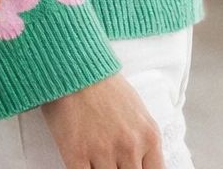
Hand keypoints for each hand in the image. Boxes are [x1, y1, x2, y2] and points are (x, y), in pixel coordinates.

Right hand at [38, 71, 165, 168]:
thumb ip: (143, 141)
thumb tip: (141, 165)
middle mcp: (130, 146)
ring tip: (96, 160)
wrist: (73, 65)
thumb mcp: (137, 110)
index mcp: (149, 136)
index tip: (132, 168)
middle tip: (113, 162)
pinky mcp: (76, 153)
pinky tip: (82, 163)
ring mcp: (103, 151)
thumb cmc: (104, 85)